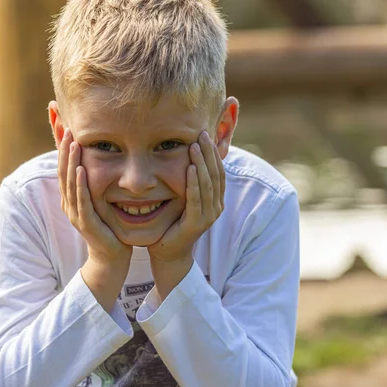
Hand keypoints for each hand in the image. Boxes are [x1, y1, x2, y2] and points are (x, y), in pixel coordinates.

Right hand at [58, 129, 132, 303]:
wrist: (113, 257)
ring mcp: (75, 213)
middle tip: (65, 123)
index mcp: (71, 196)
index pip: (64, 165)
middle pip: (62, 170)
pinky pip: (81, 200)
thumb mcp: (102, 199)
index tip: (63, 122)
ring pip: (69, 182)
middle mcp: (69, 203)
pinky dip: (80, 184)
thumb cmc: (109, 226)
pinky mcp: (85, 223)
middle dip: (63, 147)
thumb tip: (100, 159)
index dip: (62, 145)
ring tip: (72, 141)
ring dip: (70, 161)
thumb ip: (99, 181)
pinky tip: (82, 169)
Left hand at [147, 130, 224, 269]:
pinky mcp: (197, 224)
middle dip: (208, 153)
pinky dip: (193, 183)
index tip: (204, 135)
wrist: (168, 252)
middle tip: (201, 134)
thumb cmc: (173, 223)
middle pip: (215, 174)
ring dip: (201, 163)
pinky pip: (196, 199)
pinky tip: (189, 168)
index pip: (218, 171)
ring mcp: (208, 216)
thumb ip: (190, 182)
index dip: (213, 153)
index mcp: (215, 199)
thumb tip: (187, 156)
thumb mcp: (183, 198)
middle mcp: (216, 207)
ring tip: (194, 146)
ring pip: (208, 184)